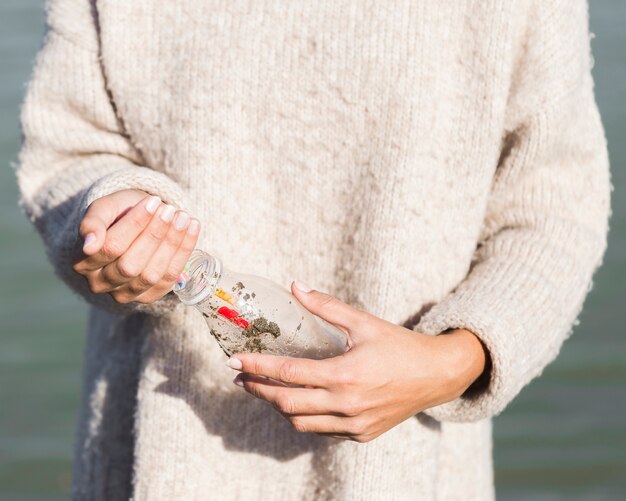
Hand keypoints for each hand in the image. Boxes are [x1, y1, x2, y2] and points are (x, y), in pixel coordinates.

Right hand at [72, 189, 200, 303]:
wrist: (134, 225)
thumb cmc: (116, 215)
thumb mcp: (102, 209)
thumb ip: (91, 223)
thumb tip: (89, 246)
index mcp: (82, 263)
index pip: (110, 247)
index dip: (134, 225)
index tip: (153, 202)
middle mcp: (99, 284)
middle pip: (130, 265)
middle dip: (154, 235)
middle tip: (171, 210)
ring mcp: (125, 294)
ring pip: (151, 274)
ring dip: (172, 244)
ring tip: (183, 218)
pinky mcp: (149, 297)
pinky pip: (169, 278)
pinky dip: (183, 252)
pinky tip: (192, 227)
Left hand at [227, 282, 486, 442]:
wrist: (437, 375)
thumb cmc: (400, 346)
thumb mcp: (363, 322)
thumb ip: (326, 306)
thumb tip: (296, 286)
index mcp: (344, 374)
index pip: (288, 374)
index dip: (257, 367)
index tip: (235, 361)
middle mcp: (346, 404)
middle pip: (287, 403)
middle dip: (259, 390)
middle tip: (241, 378)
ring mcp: (354, 424)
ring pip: (301, 422)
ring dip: (279, 407)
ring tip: (266, 389)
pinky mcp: (362, 434)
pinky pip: (322, 430)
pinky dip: (305, 417)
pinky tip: (300, 402)